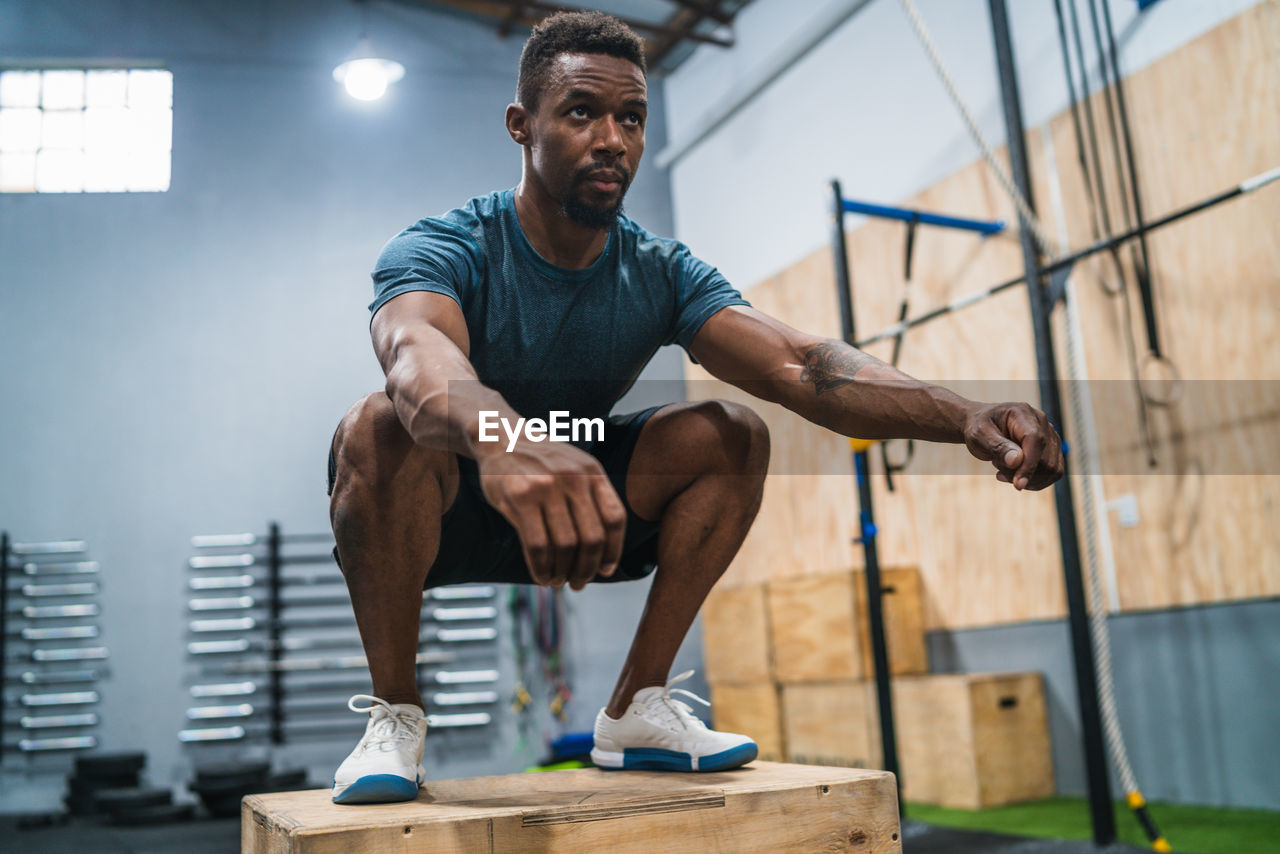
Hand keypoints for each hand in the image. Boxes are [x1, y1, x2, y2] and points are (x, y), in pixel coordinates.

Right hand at [475, 440, 626, 589]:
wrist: (500, 437)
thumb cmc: (540, 462)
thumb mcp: (575, 467)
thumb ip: (591, 499)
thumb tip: (604, 552)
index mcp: (592, 472)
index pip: (614, 518)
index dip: (614, 550)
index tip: (606, 570)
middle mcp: (574, 478)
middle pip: (593, 538)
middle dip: (588, 569)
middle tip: (579, 583)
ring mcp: (547, 487)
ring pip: (565, 545)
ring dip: (563, 571)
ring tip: (558, 581)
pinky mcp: (520, 498)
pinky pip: (537, 545)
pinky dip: (541, 568)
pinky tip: (541, 575)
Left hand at [962, 402, 1063, 490]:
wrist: (983, 426)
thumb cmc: (980, 428)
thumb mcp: (979, 435)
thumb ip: (997, 446)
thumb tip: (1017, 461)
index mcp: (1023, 414)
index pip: (1035, 440)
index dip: (1029, 465)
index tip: (1017, 485)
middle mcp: (1042, 423)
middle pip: (1046, 459)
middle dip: (1021, 473)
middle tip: (996, 465)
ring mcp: (1050, 436)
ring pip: (1052, 469)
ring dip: (1027, 478)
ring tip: (1003, 468)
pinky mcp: (1052, 449)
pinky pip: (1054, 473)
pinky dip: (1035, 481)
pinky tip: (1014, 476)